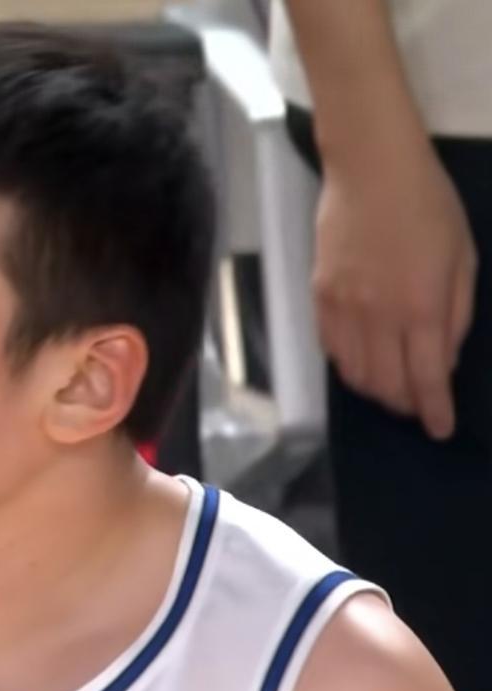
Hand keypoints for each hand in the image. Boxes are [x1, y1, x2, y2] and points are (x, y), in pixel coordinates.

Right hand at [312, 142, 475, 438]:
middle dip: (405, 404)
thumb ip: (455, 313)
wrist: (370, 169)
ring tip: (391, 388)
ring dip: (375, 390)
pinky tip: (363, 361)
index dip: (434, 410)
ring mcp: (342, 309)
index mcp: (421, 306)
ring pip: (354, 374)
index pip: (427, 377)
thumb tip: (443, 357)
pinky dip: (349, 367)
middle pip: (386, 384)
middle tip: (418, 405)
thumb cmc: (429, 205)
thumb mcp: (464, 257)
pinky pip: (331, 350)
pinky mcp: (319, 298)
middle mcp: (378, 316)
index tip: (440, 429)